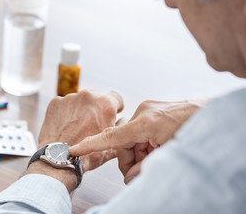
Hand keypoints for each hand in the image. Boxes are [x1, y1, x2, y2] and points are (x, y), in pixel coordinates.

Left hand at [38, 90, 123, 171]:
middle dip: (96, 108)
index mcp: (105, 104)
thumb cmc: (86, 156)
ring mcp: (71, 98)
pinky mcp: (56, 102)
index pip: (116, 97)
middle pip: (97, 97)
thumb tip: (124, 120)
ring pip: (80, 100)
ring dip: (81, 109)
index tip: (110, 113)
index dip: (115, 106)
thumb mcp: (112, 144)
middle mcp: (88, 96)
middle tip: (92, 124)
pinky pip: (65, 104)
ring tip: (77, 127)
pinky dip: (66, 112)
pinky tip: (66, 126)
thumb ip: (121, 128)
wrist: (60, 161)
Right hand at [69, 99, 206, 183]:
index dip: (91, 145)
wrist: (214, 114)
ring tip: (154, 160)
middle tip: (140, 172)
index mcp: (145, 122)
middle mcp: (143, 112)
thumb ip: (146, 167)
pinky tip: (156, 150)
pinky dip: (145, 145)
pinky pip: (140, 131)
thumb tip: (131, 177)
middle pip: (123, 142)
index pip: (112, 136)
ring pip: (132, 138)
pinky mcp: (153, 110)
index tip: (74, 149)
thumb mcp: (169, 154)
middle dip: (130, 159)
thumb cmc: (196, 130)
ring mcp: (148, 109)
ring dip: (139, 153)